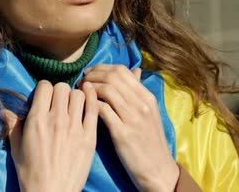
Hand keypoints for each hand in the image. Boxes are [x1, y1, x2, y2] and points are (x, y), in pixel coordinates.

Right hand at [0, 80, 98, 191]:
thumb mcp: (17, 150)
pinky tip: (90, 95)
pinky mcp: (89, 137)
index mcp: (37, 121)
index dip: (44, 89)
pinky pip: (94, 109)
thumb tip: (4, 111)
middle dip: (59, 91)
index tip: (45, 98)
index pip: (44, 86)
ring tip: (72, 106)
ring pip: (78, 95)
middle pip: (62, 87)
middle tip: (59, 102)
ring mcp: (74, 128)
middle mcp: (56, 120)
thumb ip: (12, 126)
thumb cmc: (31, 175)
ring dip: (75, 97)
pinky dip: (93, 98)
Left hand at [80, 64, 178, 191]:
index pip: (122, 70)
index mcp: (147, 96)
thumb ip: (139, 92)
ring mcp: (133, 118)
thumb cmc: (150, 141)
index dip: (102, 68)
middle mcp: (142, 104)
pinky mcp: (122, 133)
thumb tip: (135, 70)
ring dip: (89, 88)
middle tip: (82, 81)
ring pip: (106, 90)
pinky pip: (103, 110)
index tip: (90, 73)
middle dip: (92, 75)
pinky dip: (91, 104)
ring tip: (80, 92)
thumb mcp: (150, 112)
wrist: (158, 169)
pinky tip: (85, 107)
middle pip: (112, 77)